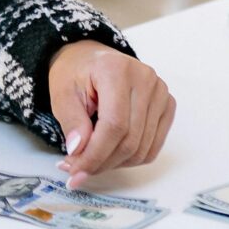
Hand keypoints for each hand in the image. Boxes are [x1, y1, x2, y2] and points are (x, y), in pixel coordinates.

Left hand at [47, 41, 174, 185]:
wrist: (91, 58)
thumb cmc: (76, 73)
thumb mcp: (62, 93)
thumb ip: (71, 122)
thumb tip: (79, 151)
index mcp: (116, 69)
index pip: (114, 125)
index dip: (95, 154)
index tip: (75, 170)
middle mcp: (145, 78)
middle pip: (130, 140)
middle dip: (101, 163)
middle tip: (77, 171)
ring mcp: (160, 91)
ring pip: (142, 148)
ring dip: (115, 164)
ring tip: (91, 162)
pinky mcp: (166, 104)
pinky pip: (153, 146)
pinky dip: (131, 158)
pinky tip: (110, 155)